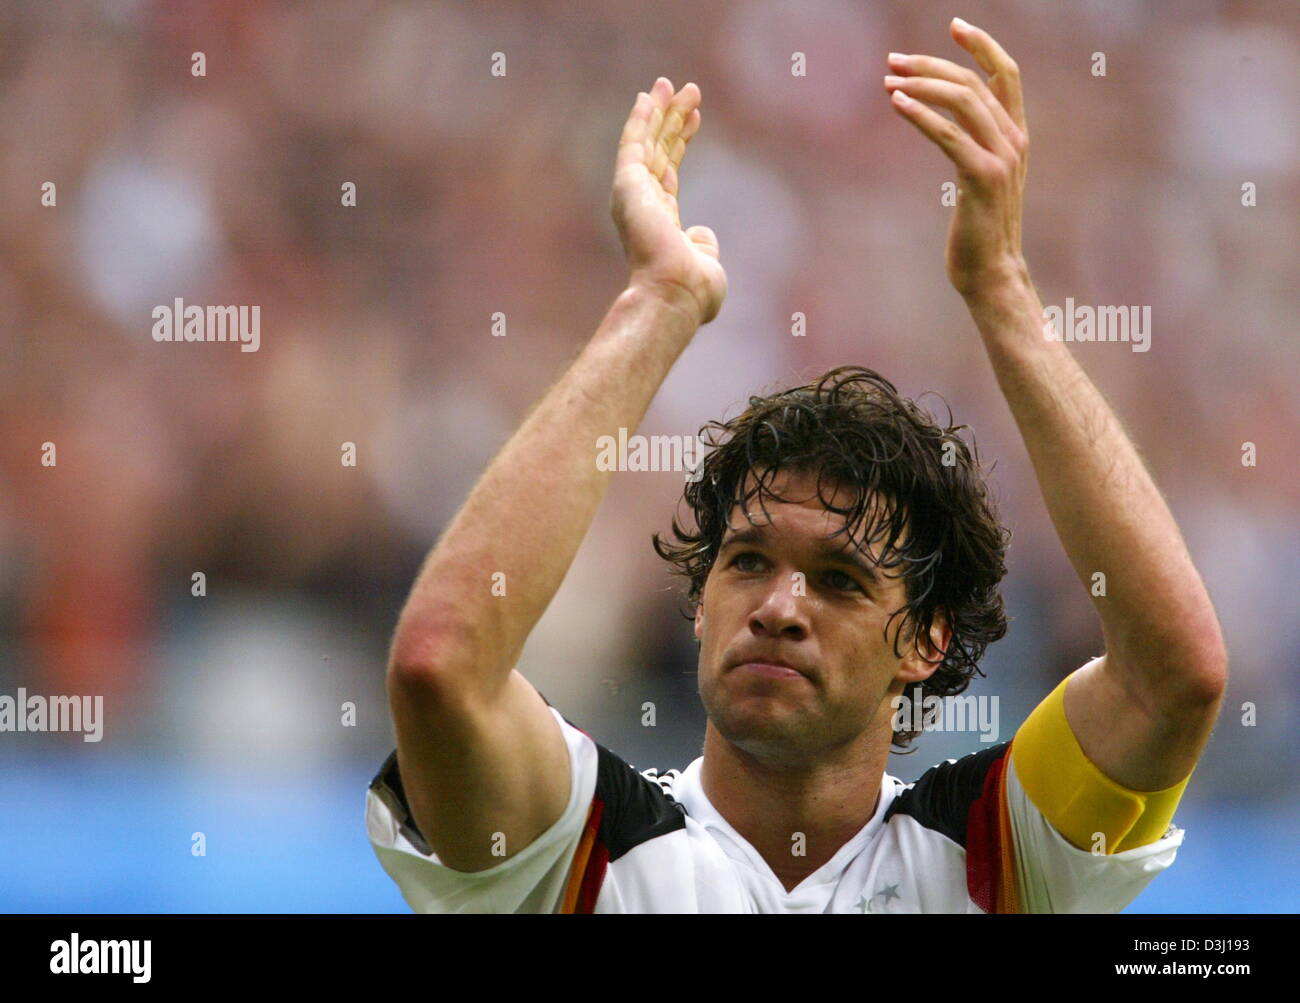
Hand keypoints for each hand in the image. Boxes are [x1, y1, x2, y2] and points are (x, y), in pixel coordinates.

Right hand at [611, 77, 726, 324]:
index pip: (669, 171)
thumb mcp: (704, 262)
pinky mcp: (628, 186)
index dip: (680, 142)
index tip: (694, 117)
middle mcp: (642, 205)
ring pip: (647, 143)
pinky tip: (647, 97)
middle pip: (658, 151)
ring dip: (659, 112)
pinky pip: (633, 145)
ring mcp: (633, 195)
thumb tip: (701, 234)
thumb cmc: (692, 290)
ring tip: (671, 83)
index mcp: (658, 221)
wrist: (675, 294)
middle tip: (685, 90)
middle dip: (670, 120)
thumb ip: (701, 244)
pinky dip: (640, 120)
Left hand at [884, 19, 1028, 296]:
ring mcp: (1002, 158)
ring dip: (921, 85)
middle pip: (974, 81)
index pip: (1006, 74)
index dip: (982, 45)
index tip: (954, 25)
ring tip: (888, 82)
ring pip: (963, 100)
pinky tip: (897, 105)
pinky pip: (948, 134)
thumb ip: (973, 147)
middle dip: (931, 65)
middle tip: (892, 62)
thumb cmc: (979, 230)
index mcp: (1016, 137)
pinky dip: (921, 115)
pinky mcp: (981, 177)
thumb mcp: (981, 180)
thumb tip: (945, 125)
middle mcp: (1014, 141)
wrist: (992, 272)